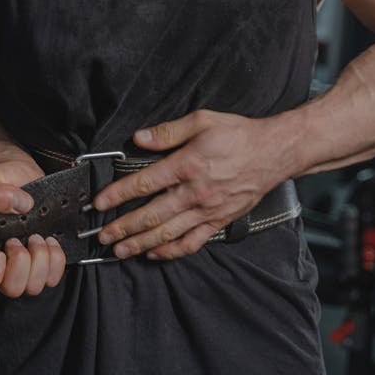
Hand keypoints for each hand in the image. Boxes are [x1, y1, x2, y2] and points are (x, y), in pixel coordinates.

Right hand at [0, 155, 66, 298]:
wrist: (15, 172)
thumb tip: (11, 203)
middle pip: (11, 289)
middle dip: (20, 265)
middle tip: (19, 239)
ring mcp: (22, 265)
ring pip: (33, 286)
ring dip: (39, 261)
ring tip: (36, 236)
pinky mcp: (43, 259)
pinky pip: (53, 276)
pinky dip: (55, 260)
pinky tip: (49, 241)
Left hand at [93, 109, 281, 261]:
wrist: (275, 152)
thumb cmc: (239, 134)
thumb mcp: (202, 120)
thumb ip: (168, 132)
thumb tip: (139, 138)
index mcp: (188, 165)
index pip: (145, 183)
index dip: (119, 194)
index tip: (100, 202)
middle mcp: (196, 192)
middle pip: (152, 215)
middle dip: (124, 227)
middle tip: (103, 235)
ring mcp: (208, 210)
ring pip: (168, 233)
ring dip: (141, 244)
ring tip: (120, 251)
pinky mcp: (219, 221)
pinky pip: (192, 242)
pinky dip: (171, 252)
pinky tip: (155, 254)